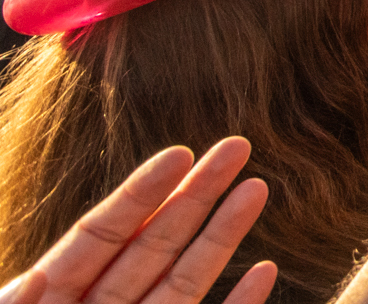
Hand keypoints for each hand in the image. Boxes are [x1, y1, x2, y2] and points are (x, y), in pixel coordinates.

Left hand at [0, 139, 273, 303]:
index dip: (140, 193)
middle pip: (153, 244)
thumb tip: (35, 276)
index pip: (102, 234)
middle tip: (237, 146)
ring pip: (185, 281)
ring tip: (257, 189)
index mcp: (52, 296)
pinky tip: (265, 272)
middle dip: (196, 193)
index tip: (179, 153)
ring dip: (223, 236)